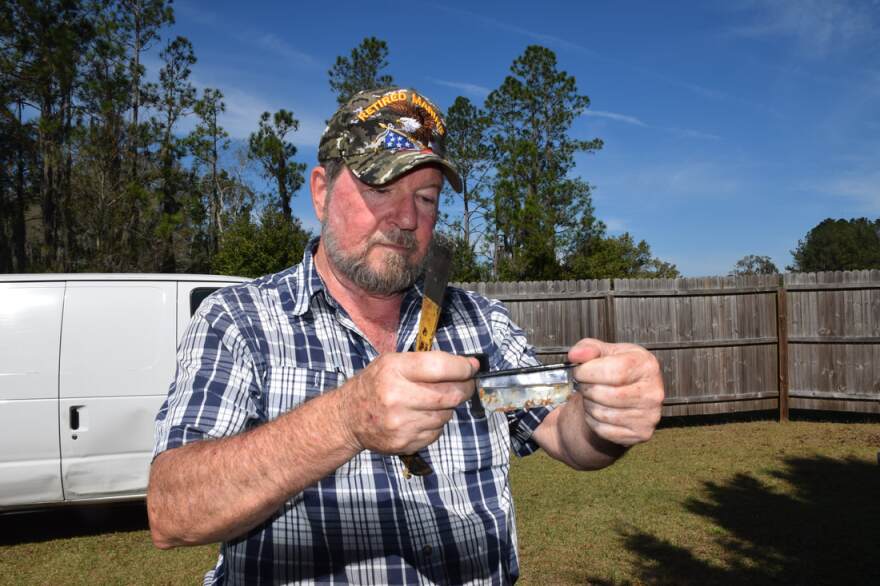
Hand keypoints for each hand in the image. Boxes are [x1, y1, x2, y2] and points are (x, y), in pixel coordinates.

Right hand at [340, 352, 477, 454]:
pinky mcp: (405, 442)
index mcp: (394, 370)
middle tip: (467, 384)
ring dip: (448, 407)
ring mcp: (401, 423)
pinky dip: (436, 424)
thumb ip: (426, 362)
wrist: (348, 418)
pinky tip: (422, 417)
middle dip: (465, 388)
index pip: (440, 367)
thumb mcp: (392, 362)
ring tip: (435, 401)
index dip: (463, 367)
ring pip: (446, 414)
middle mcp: (397, 396)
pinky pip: (436, 432)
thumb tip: (468, 366)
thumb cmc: (375, 384)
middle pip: (449, 394)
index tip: (472, 367)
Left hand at [568, 339, 663, 446]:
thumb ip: (588, 348)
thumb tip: (576, 355)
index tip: (579, 371)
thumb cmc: (615, 371)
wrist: (625, 394)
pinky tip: (599, 410)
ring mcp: (649, 415)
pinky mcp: (641, 433)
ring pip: (603, 413)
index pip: (614, 371)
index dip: (589, 372)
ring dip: (588, 405)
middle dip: (586, 388)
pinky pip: (604, 430)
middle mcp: (653, 391)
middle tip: (585, 384)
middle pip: (606, 394)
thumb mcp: (603, 352)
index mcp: (646, 365)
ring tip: (592, 396)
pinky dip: (593, 421)